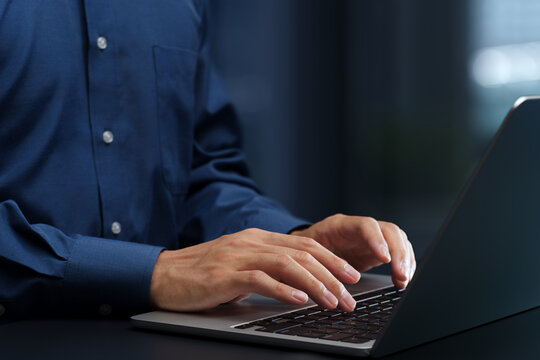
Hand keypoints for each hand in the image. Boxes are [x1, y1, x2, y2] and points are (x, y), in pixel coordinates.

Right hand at [150, 228, 361, 311]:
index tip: (352, 275)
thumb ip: (268, 266)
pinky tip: (300, 301)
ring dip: (315, 284)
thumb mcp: (240, 263)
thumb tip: (301, 284)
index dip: (332, 259)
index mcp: (258, 237)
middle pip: (302, 253)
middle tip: (351, 294)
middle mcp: (251, 242)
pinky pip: (260, 280)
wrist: (164, 274)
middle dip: (332, 274)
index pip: (304, 243)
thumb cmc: (203, 272)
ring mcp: (238, 256)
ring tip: (333, 301)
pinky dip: (283, 290)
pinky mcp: (225, 275)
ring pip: (287, 265)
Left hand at [290, 214, 415, 288]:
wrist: (305, 249)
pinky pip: (399, 252)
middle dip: (399, 253)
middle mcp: (360, 228)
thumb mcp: (307, 254)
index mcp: (340, 225)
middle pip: (390, 231)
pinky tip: (403, 279)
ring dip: (405, 260)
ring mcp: (371, 237)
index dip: (377, 240)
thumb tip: (324, 283)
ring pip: (398, 240)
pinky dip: (405, 265)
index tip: (385, 259)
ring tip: (403, 281)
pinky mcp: (378, 249)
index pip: (366, 225)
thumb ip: (317, 263)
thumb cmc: (304, 251)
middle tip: (401, 276)